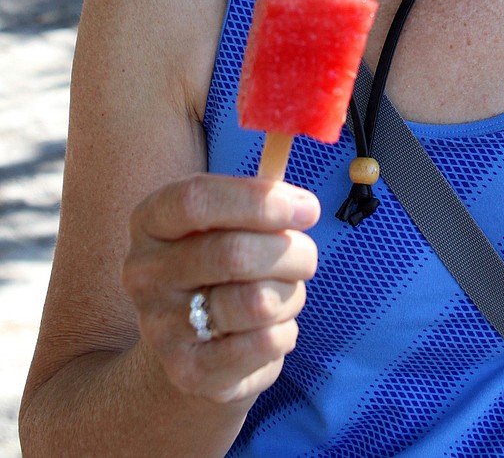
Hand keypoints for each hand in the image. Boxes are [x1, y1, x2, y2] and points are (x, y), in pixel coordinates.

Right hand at [122, 173, 319, 405]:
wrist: (189, 348)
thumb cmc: (221, 267)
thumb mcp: (226, 222)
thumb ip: (260, 196)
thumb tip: (304, 182)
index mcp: (150, 221)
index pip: (197, 199)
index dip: (259, 200)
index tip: (307, 208)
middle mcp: (144, 273)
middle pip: (234, 252)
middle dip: (291, 252)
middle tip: (307, 255)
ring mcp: (160, 327)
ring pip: (257, 301)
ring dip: (291, 294)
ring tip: (285, 293)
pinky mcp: (189, 372)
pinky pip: (264, 344)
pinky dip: (285, 331)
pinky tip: (272, 328)